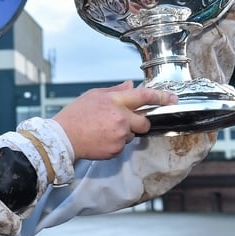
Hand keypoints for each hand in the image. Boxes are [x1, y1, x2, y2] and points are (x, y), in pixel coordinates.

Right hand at [52, 81, 177, 159]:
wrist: (63, 138)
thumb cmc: (75, 115)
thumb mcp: (93, 96)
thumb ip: (115, 91)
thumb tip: (130, 85)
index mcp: (115, 102)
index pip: (144, 97)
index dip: (161, 97)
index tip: (172, 98)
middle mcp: (121, 118)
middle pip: (144, 121)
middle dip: (140, 121)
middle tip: (124, 121)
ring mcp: (119, 136)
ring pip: (131, 134)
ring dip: (123, 132)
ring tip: (103, 130)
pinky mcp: (116, 150)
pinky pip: (122, 146)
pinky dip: (115, 143)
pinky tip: (100, 138)